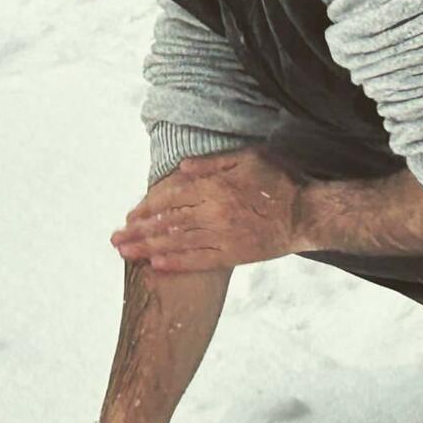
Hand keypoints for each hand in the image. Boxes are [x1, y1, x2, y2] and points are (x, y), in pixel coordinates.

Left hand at [111, 149, 306, 271]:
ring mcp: (222, 236)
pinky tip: (157, 265)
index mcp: (214, 187)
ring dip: (148, 249)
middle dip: (138, 232)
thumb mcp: (249, 157)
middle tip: (115, 240)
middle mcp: (213, 213)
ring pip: (176, 243)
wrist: (308, 213)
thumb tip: (181, 169)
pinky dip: (176, 263)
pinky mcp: (233, 254)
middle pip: (166, 223)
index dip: (146, 207)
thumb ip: (213, 163)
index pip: (169, 198)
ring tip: (126, 253)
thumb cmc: (282, 180)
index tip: (130, 216)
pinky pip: (198, 261)